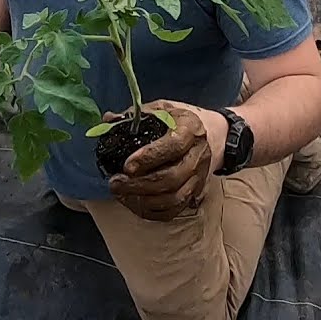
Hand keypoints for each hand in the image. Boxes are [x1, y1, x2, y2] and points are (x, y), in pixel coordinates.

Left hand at [108, 100, 227, 221]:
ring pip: (173, 198)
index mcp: (190, 129)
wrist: (213, 134)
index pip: (172, 146)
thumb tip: (108, 120)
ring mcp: (199, 177)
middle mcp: (199, 155)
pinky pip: (175, 210)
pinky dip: (152, 212)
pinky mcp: (196, 192)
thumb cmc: (180, 120)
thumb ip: (135, 115)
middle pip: (172, 178)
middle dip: (139, 184)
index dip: (149, 157)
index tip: (126, 166)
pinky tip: (133, 203)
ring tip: (120, 194)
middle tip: (115, 183)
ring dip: (144, 200)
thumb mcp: (161, 108)